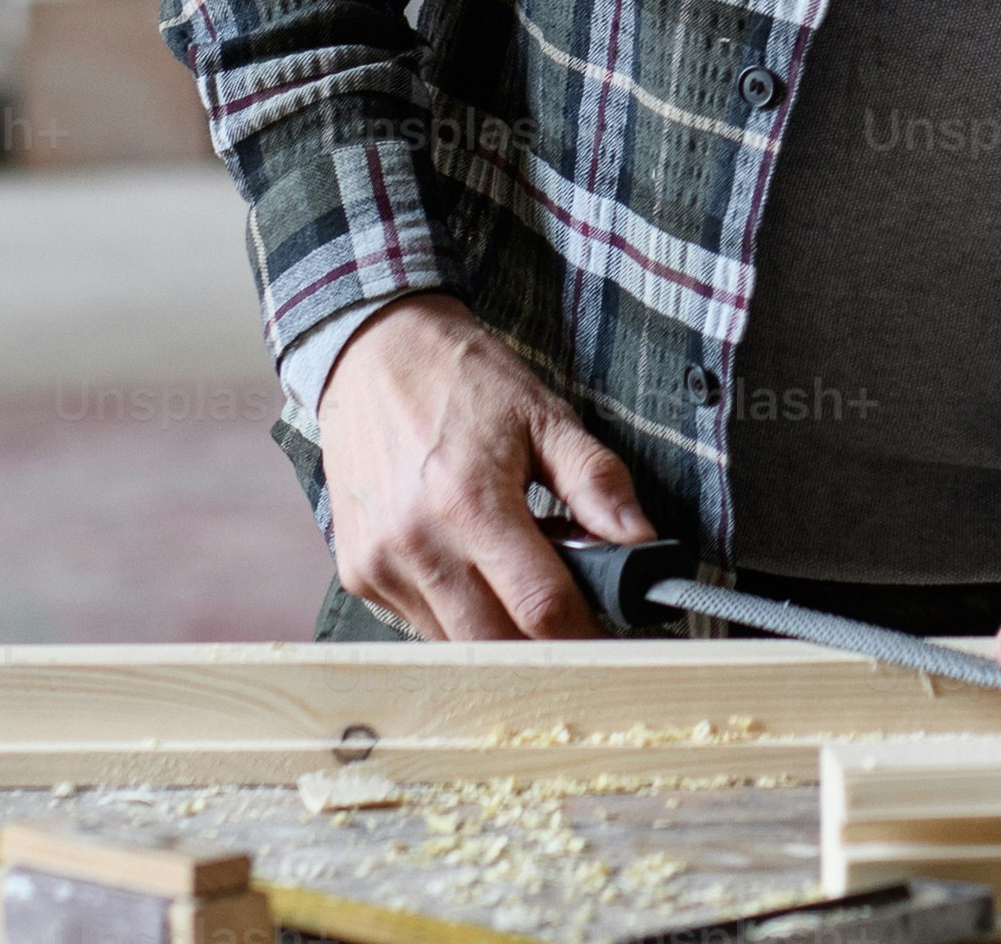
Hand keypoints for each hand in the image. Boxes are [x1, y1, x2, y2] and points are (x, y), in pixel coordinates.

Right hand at [312, 294, 649, 639]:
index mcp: (468, 500)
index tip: (613, 637)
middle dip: (545, 647)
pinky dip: (457, 615)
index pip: (540, 605)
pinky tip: (472, 570)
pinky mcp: (357, 574)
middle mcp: (415, 542)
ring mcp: (378, 565)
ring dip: (500, 632)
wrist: (373, 354)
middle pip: (497, 644)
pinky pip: (420, 624)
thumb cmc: (462, 380)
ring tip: (520, 579)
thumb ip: (596, 481)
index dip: (587, 633)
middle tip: (577, 624)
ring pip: (456, 644)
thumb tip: (643, 541)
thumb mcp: (543, 415)